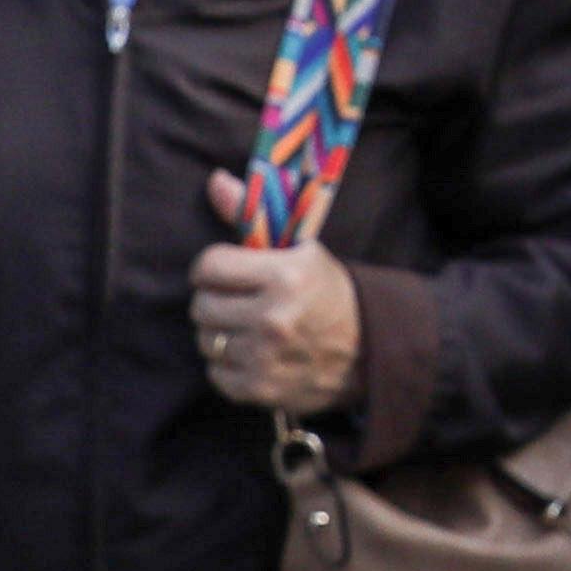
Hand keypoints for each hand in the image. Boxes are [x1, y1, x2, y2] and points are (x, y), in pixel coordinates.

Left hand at [192, 176, 364, 415]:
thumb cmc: (326, 292)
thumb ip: (251, 215)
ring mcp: (266, 357)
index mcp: (283, 276)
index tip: (227, 271)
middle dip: (216, 300)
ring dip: (221, 333)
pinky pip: (215, 373)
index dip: (213, 267)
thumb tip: (214, 181)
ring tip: (248, 328)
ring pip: (205, 340)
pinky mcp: (261, 389)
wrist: (369, 349)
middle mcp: (272, 318)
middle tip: (238, 301)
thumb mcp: (299, 249)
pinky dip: (228, 365)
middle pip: (201, 305)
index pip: (208, 266)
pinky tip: (253, 354)